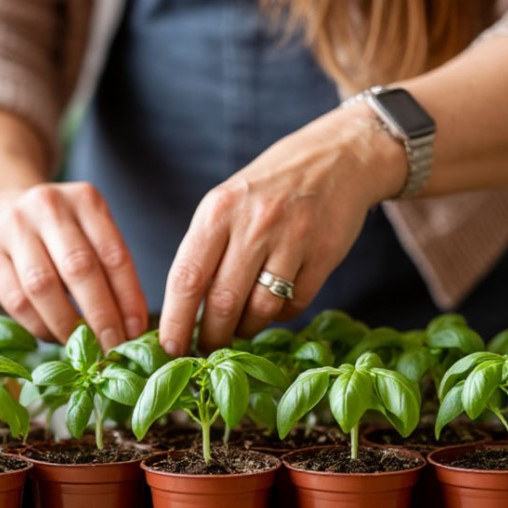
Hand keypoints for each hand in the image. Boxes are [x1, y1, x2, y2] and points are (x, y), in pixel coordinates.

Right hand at [0, 182, 147, 349]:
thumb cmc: (53, 235)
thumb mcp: (86, 234)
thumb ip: (107, 269)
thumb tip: (133, 326)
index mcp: (85, 199)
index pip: (114, 254)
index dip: (128, 297)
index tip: (137, 331)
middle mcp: (48, 205)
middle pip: (80, 267)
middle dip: (101, 314)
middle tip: (113, 347)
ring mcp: (13, 226)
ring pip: (44, 285)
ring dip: (68, 324)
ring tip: (84, 348)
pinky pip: (16, 300)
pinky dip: (39, 325)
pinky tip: (54, 338)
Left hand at [158, 103, 407, 354]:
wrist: (337, 157)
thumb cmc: (269, 188)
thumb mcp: (226, 203)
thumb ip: (205, 250)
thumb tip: (183, 310)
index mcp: (218, 211)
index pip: (186, 277)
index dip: (176, 320)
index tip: (170, 347)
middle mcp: (253, 224)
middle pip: (223, 302)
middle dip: (211, 337)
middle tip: (207, 349)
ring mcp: (292, 238)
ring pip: (260, 309)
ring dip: (246, 328)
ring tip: (241, 327)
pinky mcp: (324, 253)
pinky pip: (295, 304)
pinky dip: (280, 315)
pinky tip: (274, 306)